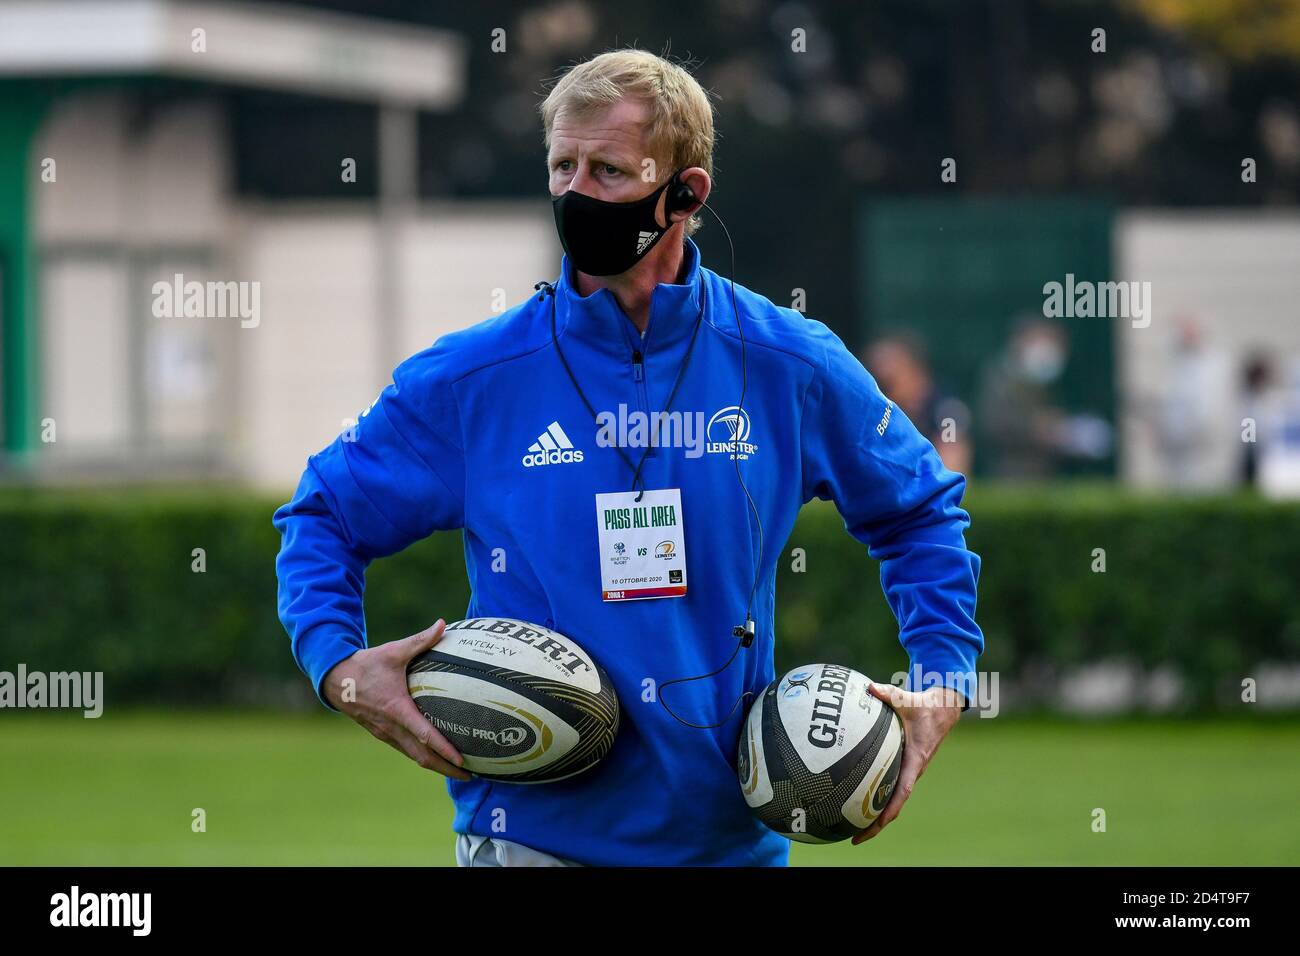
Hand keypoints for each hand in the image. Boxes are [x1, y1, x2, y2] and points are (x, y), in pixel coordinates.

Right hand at [322, 619, 470, 780]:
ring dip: (436, 767)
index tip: (462, 761)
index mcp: (397, 709)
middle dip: (446, 769)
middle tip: (469, 776)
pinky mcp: (382, 734)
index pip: (425, 735)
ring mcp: (386, 734)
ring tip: (458, 772)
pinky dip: (422, 757)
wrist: (335, 680)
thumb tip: (442, 624)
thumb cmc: (366, 665)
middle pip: (422, 756)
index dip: (444, 750)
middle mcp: (392, 727)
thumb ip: (420, 640)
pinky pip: (406, 750)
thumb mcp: (394, 651)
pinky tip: (436, 758)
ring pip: (414, 757)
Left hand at [852, 683, 963, 844]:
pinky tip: (852, 794)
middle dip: (875, 824)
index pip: (900, 795)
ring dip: (874, 813)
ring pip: (891, 798)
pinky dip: (873, 793)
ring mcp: (908, 770)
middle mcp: (912, 772)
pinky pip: (888, 785)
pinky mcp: (904, 765)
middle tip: (853, 837)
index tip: (869, 828)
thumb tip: (868, 688)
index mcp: (915, 762)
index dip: (885, 814)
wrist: (943, 708)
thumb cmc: (926, 706)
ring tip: (849, 825)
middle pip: (893, 806)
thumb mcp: (908, 700)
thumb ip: (888, 695)